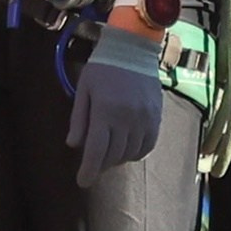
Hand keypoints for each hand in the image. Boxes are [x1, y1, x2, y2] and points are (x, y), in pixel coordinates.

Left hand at [67, 25, 164, 188]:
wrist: (133, 48)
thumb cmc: (103, 68)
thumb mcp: (84, 89)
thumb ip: (79, 119)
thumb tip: (74, 145)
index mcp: (105, 111)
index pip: (96, 151)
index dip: (89, 170)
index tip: (82, 182)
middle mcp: (127, 118)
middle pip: (113, 155)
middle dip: (101, 164)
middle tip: (93, 164)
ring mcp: (144, 119)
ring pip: (130, 153)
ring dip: (117, 159)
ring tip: (109, 153)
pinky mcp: (156, 117)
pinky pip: (148, 146)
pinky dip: (136, 152)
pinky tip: (127, 148)